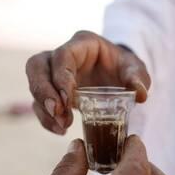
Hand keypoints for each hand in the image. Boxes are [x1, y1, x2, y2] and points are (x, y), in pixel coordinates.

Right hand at [26, 31, 150, 134]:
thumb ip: (138, 78)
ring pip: (34, 85)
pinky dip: (46, 119)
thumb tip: (140, 94)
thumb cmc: (124, 68)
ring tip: (62, 126)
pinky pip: (39, 103)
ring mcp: (52, 73)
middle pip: (36, 66)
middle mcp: (61, 55)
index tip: (68, 99)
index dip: (61, 77)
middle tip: (57, 112)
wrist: (116, 76)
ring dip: (44, 108)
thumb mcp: (135, 69)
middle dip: (43, 91)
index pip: (62, 56)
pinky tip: (60, 130)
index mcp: (81, 44)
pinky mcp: (50, 91)